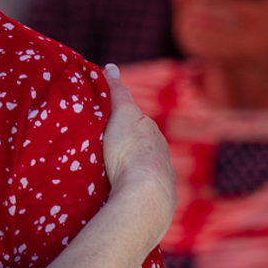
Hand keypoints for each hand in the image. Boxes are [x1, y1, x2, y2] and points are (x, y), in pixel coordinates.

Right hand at [101, 66, 176, 221]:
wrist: (146, 193)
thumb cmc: (130, 151)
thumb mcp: (120, 115)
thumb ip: (116, 92)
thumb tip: (110, 66)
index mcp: (152, 134)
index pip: (136, 125)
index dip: (120, 125)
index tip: (105, 129)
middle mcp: (162, 154)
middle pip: (142, 149)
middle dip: (127, 150)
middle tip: (103, 155)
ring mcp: (163, 178)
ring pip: (144, 172)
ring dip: (131, 174)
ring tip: (110, 180)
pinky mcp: (160, 201)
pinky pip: (144, 193)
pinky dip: (135, 192)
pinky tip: (123, 197)